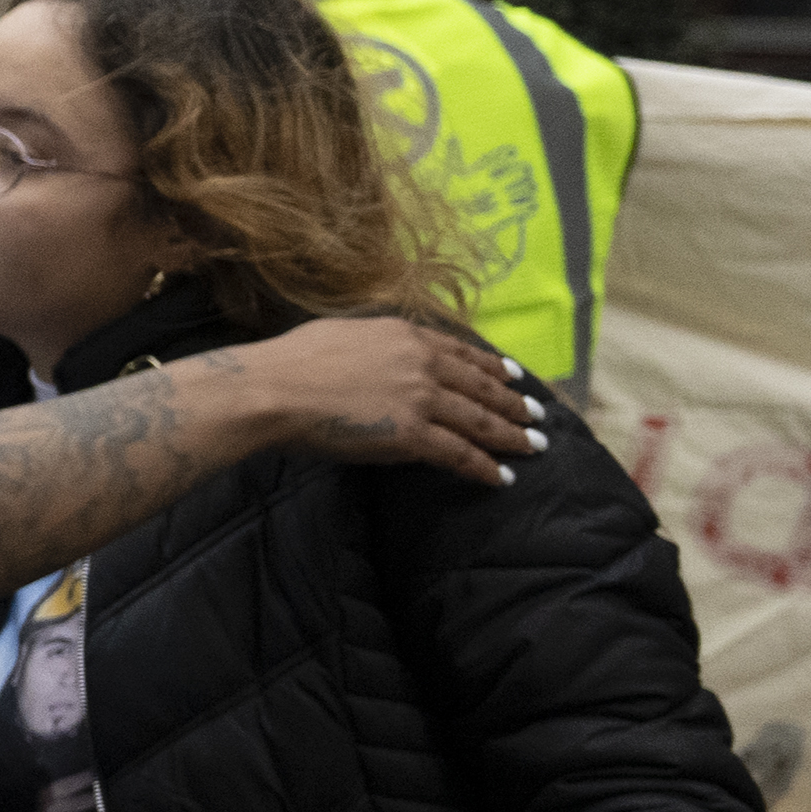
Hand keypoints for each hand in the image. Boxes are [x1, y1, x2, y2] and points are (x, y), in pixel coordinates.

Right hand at [248, 317, 545, 491]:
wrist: (273, 390)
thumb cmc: (290, 363)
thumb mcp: (341, 334)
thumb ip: (372, 345)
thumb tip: (377, 356)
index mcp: (404, 335)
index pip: (461, 352)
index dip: (492, 366)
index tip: (513, 376)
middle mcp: (422, 362)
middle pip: (480, 385)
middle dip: (514, 402)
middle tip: (537, 415)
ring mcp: (419, 397)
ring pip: (479, 419)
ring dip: (511, 435)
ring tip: (534, 445)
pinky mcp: (410, 434)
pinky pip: (458, 453)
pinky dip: (484, 466)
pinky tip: (501, 477)